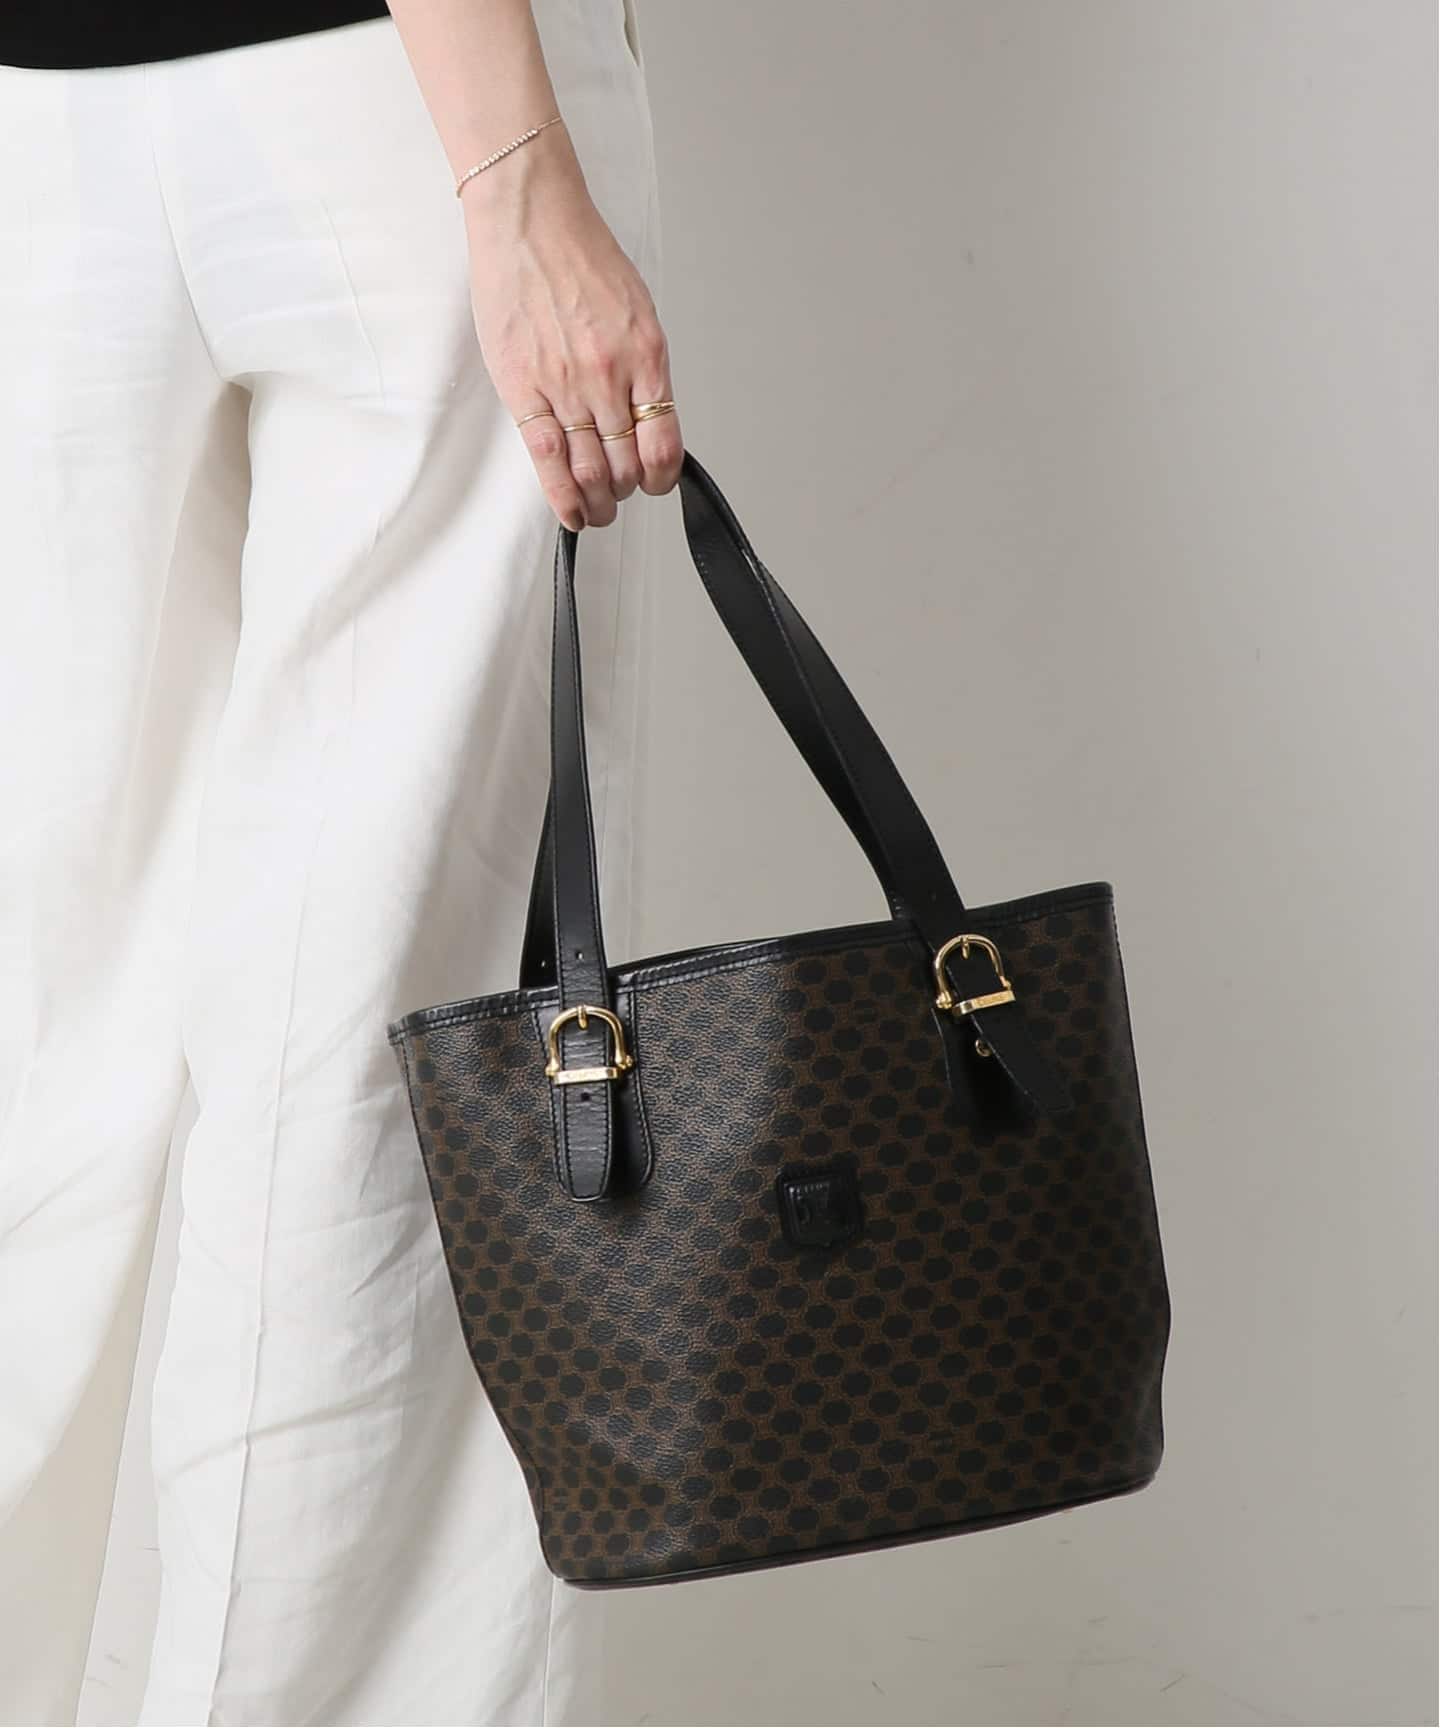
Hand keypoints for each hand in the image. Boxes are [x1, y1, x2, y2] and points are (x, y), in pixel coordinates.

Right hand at [461, 125, 682, 531]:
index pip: (664, 444)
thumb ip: (643, 368)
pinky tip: (570, 514)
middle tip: (620, 497)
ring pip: (590, 472)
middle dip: (626, 492)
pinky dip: (562, 496)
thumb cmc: (582, 257)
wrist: (532, 220)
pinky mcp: (524, 388)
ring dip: (598, 503)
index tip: (655, 483)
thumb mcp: (638, 311)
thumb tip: (644, 417)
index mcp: (647, 358)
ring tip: (597, 512)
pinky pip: (547, 459)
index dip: (661, 477)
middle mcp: (610, 378)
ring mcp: (566, 386)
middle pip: (626, 466)